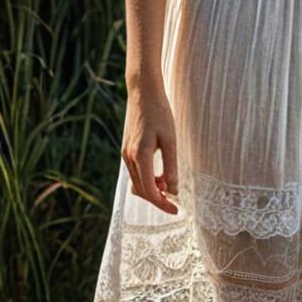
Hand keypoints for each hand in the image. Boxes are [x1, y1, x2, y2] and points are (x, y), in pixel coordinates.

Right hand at [121, 82, 179, 214]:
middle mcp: (129, 157)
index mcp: (140, 155)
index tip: (176, 209)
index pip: (149, 189)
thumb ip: (170, 166)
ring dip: (152, 190)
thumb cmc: (159, 112)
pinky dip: (146, 180)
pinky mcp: (126, 150)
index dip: (162, 203)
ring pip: (137, 183)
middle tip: (175, 203)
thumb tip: (173, 190)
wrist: (143, 92)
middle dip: (157, 199)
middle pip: (141, 190)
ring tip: (169, 186)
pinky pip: (135, 173)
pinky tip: (160, 175)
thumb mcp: (170, 139)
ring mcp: (125, 154)